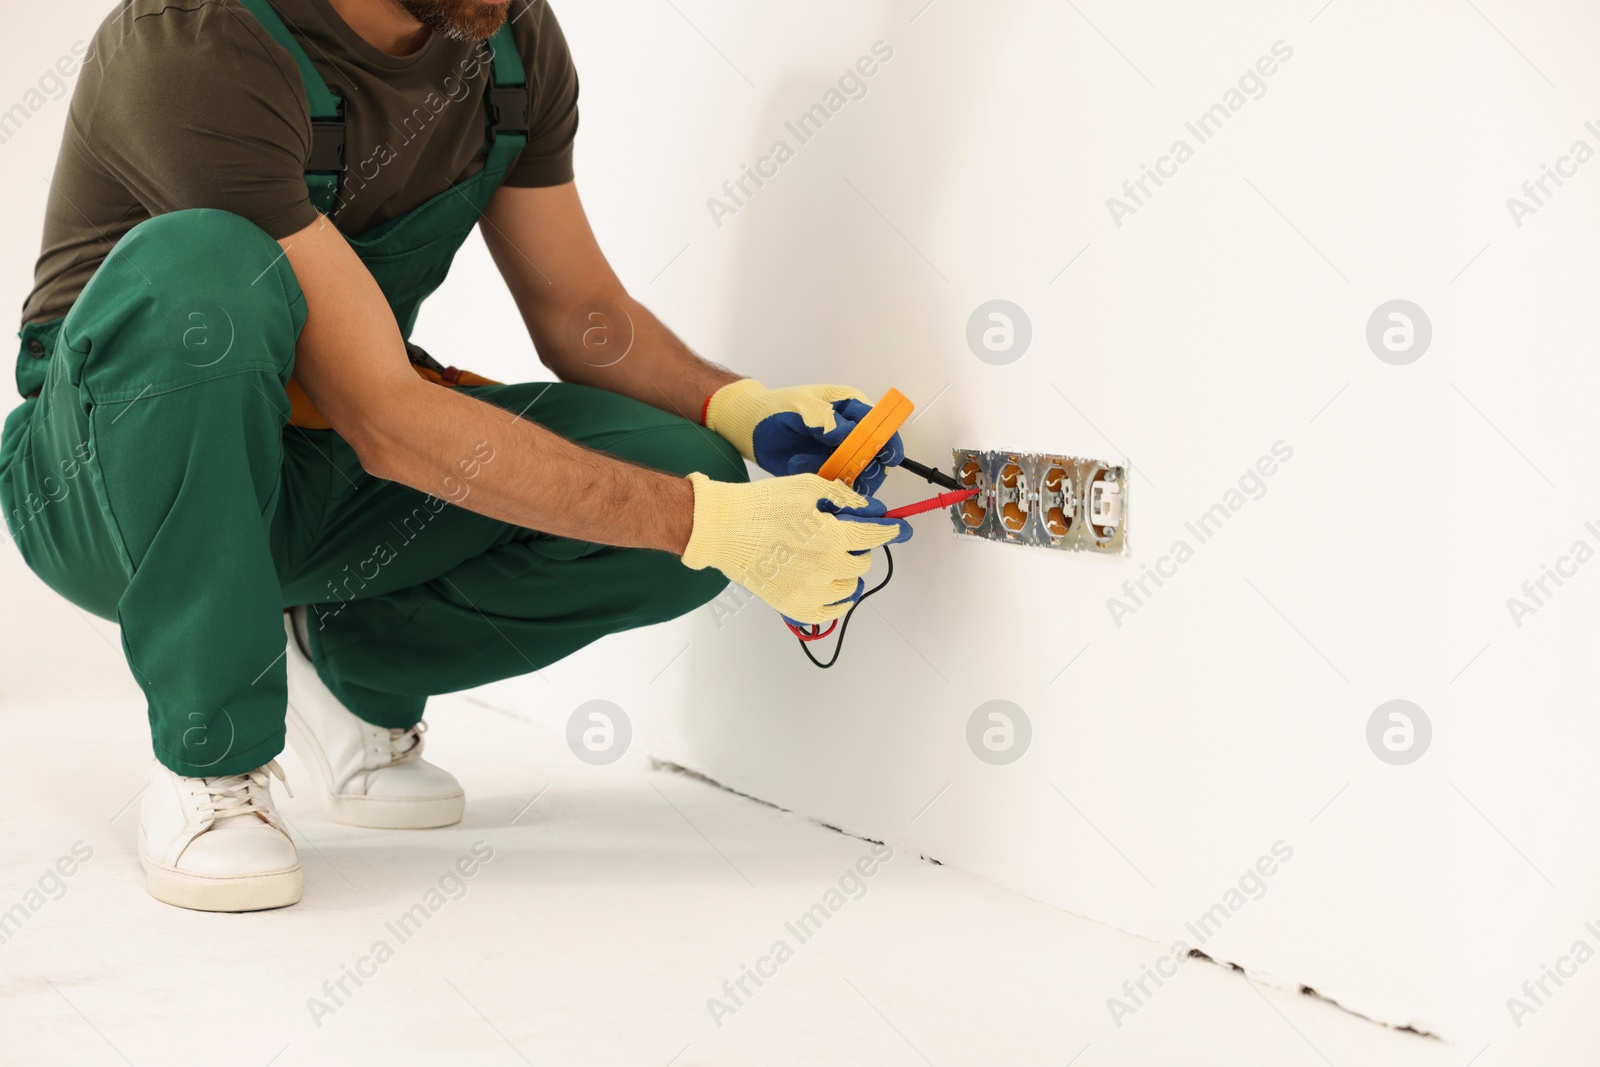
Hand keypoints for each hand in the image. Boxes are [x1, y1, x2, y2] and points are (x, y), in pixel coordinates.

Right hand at [680, 472, 912, 624]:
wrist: (722, 529)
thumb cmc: (760, 506)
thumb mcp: (807, 488)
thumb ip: (843, 498)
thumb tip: (869, 509)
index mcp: (832, 537)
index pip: (874, 536)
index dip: (889, 530)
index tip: (896, 529)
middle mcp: (825, 568)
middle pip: (863, 563)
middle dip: (859, 548)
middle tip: (845, 539)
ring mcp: (809, 592)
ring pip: (850, 588)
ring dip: (848, 573)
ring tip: (833, 561)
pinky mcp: (792, 606)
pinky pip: (830, 613)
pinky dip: (837, 601)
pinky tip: (833, 589)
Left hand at [704, 379, 902, 495]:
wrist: (751, 426)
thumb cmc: (777, 408)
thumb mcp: (802, 406)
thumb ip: (826, 419)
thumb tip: (849, 434)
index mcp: (852, 408)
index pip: (882, 426)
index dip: (888, 441)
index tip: (886, 456)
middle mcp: (851, 433)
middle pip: (876, 456)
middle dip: (866, 466)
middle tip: (846, 468)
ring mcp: (839, 455)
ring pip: (858, 474)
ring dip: (841, 476)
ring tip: (812, 464)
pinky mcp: (826, 472)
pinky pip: (835, 484)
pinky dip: (820, 480)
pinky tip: (798, 464)